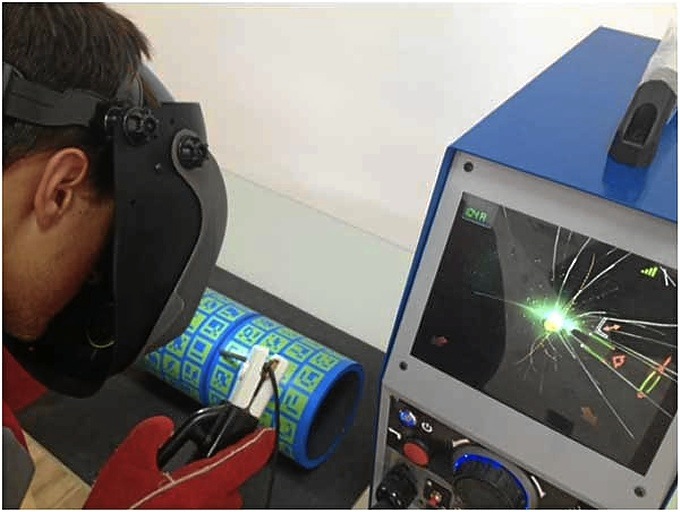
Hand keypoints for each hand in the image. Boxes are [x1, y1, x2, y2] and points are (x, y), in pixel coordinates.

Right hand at [84, 416, 274, 508]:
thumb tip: (163, 427)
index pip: (243, 460)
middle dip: (215, 473)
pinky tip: (166, 505)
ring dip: (204, 493)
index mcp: (200, 487)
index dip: (257, 443)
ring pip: (218, 501)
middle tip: (186, 471)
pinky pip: (207, 509)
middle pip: (230, 483)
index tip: (265, 435)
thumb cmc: (118, 510)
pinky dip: (194, 504)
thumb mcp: (125, 466)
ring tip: (170, 494)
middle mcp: (211, 507)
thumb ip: (148, 436)